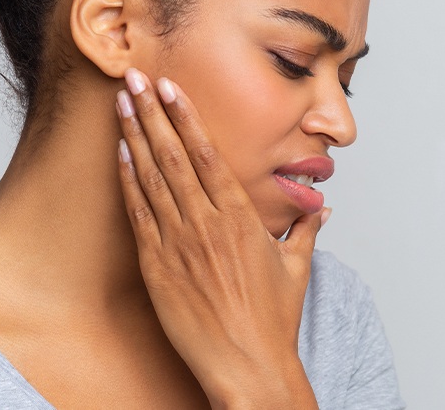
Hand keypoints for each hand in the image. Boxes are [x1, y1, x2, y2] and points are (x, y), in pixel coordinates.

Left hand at [115, 68, 326, 407]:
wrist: (247, 366)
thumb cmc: (272, 319)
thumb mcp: (296, 268)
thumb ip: (306, 230)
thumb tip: (323, 209)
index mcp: (240, 217)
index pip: (208, 153)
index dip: (186, 116)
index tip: (171, 88)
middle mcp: (206, 222)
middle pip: (175, 154)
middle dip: (153, 111)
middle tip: (136, 76)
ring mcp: (178, 243)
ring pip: (153, 177)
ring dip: (135, 136)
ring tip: (122, 102)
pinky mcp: (158, 266)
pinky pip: (140, 214)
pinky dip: (129, 181)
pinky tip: (121, 155)